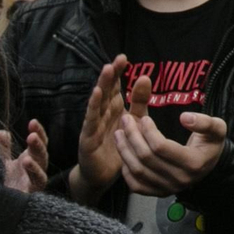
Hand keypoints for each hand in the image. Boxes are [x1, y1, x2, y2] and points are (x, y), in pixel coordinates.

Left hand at [0, 121, 47, 193]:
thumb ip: (0, 145)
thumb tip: (3, 133)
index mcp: (28, 158)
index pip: (38, 142)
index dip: (38, 131)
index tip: (32, 122)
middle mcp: (34, 169)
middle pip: (42, 154)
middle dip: (39, 143)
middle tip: (31, 135)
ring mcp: (33, 181)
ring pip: (42, 168)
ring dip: (37, 157)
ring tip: (29, 146)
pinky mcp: (30, 193)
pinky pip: (38, 182)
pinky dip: (35, 172)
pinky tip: (27, 163)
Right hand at [70, 56, 149, 205]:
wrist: (101, 175)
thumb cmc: (117, 146)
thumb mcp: (133, 121)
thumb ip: (140, 102)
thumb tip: (145, 77)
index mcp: (113, 108)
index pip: (115, 87)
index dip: (118, 73)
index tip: (124, 58)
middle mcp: (102, 114)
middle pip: (106, 91)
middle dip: (111, 75)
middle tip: (117, 60)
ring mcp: (93, 125)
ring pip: (98, 103)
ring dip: (102, 86)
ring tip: (106, 71)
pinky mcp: (88, 138)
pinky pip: (91, 121)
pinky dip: (93, 107)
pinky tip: (97, 95)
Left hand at [113, 110, 226, 197]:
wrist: (209, 165)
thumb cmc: (210, 144)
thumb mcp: (217, 128)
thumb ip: (204, 122)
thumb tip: (184, 118)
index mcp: (193, 163)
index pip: (161, 147)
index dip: (148, 131)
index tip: (144, 118)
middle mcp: (179, 179)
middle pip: (146, 157)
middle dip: (132, 136)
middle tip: (126, 120)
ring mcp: (168, 188)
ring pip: (138, 171)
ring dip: (124, 151)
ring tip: (119, 134)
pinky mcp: (159, 193)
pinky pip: (136, 185)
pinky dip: (126, 170)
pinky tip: (125, 155)